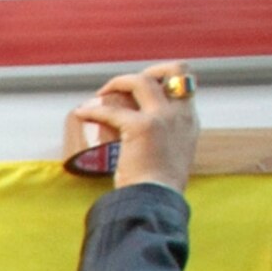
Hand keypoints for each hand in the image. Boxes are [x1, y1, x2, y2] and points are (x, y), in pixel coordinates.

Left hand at [71, 64, 198, 192]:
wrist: (157, 200)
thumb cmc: (159, 188)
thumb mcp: (171, 158)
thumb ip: (164, 143)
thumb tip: (145, 146)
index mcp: (190, 121)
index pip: (185, 85)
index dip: (163, 82)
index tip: (141, 93)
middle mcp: (181, 114)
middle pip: (176, 70)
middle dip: (149, 70)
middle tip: (124, 84)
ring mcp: (163, 118)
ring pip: (142, 81)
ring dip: (118, 82)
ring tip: (100, 94)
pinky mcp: (142, 127)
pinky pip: (112, 111)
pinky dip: (94, 111)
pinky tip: (81, 114)